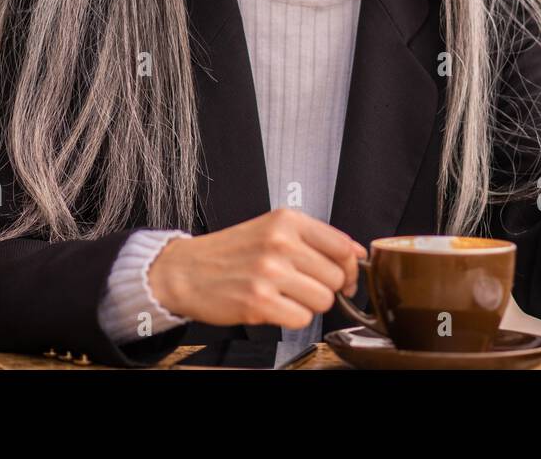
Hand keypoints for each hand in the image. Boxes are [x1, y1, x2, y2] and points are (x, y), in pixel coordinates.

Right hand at [147, 208, 366, 328]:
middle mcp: (280, 243)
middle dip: (325, 288)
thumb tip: (357, 253)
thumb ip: (314, 239)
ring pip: (323, 300)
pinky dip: (291, 319)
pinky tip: (273, 307)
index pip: (343, 246)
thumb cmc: (229, 252)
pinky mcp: (258, 302)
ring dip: (308, 304)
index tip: (344, 277)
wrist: (184, 271)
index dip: (349, 268)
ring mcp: (269, 273)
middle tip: (302, 287)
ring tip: (285, 296)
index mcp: (286, 221)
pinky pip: (301, 319)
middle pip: (336, 277)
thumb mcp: (271, 229)